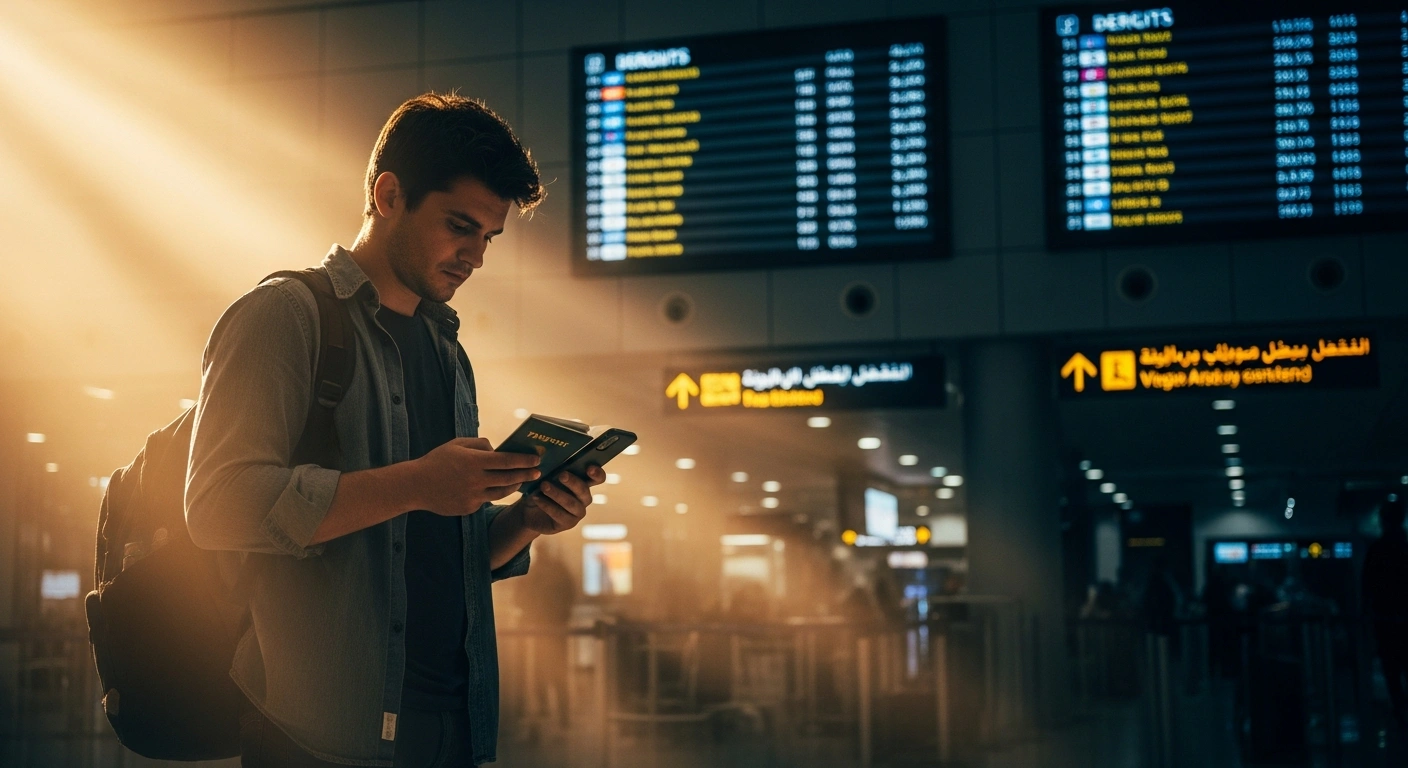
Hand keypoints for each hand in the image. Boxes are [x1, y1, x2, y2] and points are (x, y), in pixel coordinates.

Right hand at [414, 438, 540, 515]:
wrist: (415, 486)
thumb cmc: (437, 461)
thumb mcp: (457, 444)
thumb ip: (480, 444)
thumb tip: (498, 449)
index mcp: (474, 461)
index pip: (507, 460)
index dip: (524, 460)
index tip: (537, 459)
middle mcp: (476, 480)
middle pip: (509, 478)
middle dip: (526, 474)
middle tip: (538, 472)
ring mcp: (473, 497)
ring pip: (502, 493)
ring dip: (514, 486)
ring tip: (521, 481)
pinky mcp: (469, 508)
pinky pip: (486, 501)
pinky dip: (492, 494)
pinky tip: (496, 489)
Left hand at [512, 465, 605, 534]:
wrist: (530, 511)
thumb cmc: (541, 489)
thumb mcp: (547, 477)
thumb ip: (554, 469)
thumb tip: (553, 458)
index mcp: (584, 483)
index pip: (598, 478)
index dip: (597, 473)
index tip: (589, 468)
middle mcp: (584, 498)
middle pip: (584, 490)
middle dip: (573, 482)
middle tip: (561, 474)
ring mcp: (577, 512)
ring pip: (571, 503)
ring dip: (557, 493)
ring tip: (543, 486)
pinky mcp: (568, 523)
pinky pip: (559, 514)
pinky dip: (547, 505)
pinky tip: (537, 498)